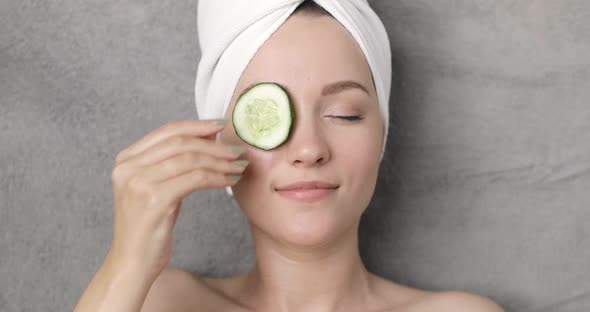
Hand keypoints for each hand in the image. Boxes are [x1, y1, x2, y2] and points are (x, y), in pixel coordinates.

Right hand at [107, 119, 246, 279]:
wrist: (132, 262)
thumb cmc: (149, 226)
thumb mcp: (158, 186)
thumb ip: (174, 162)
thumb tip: (209, 137)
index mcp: (126, 159)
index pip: (167, 131)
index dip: (197, 126)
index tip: (221, 125)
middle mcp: (128, 167)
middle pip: (180, 142)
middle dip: (213, 144)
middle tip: (237, 150)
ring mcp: (139, 183)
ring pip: (190, 159)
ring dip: (220, 161)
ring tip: (239, 166)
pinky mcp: (154, 200)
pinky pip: (195, 179)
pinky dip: (217, 177)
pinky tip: (230, 180)